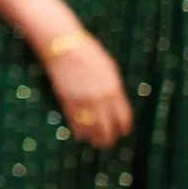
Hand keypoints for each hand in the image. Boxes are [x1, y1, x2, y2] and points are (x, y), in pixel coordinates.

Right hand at [43, 31, 131, 149]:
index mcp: (114, 90)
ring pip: (91, 129)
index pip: (123, 118)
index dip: (123, 129)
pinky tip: (81, 135)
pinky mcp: (66, 101)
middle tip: (108, 142)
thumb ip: (114, 87)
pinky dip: (79, 131)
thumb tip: (115, 102)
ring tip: (95, 142)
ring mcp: (82, 101)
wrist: (63, 46)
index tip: (122, 132)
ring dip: (94, 138)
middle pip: (107, 128)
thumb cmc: (88, 52)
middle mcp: (100, 99)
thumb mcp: (109, 68)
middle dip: (109, 138)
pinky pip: (75, 122)